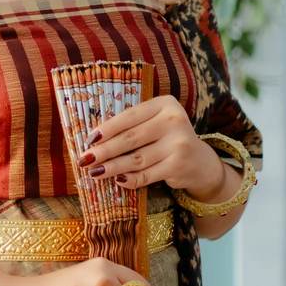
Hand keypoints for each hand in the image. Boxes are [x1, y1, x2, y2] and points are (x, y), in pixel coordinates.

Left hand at [76, 94, 228, 203]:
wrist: (200, 161)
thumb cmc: (167, 138)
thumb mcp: (155, 123)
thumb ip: (133, 126)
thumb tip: (94, 139)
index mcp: (165, 104)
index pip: (130, 116)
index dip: (107, 129)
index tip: (89, 139)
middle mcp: (174, 121)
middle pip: (131, 138)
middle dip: (104, 150)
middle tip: (85, 159)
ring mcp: (178, 144)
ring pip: (136, 158)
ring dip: (112, 167)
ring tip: (94, 172)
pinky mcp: (178, 166)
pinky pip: (147, 175)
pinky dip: (130, 179)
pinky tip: (117, 180)